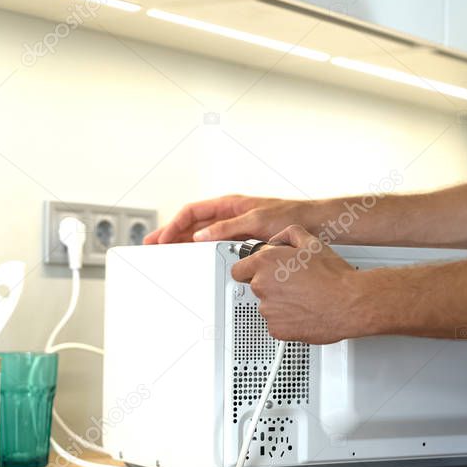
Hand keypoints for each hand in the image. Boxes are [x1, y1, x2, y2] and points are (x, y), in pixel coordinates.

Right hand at [144, 195, 314, 244]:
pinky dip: (200, 253)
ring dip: (182, 245)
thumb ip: (228, 228)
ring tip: (166, 255)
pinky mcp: (242, 241)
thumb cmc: (291, 216)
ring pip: (201, 236)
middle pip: (192, 225)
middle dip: (170, 235)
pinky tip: (194, 261)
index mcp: (229, 205)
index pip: (192, 212)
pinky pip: (215, 247)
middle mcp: (229, 216)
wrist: (315, 225)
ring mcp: (234, 229)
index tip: (161, 238)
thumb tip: (202, 236)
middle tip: (152, 247)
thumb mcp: (257, 221)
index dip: (174, 225)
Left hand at [231, 225, 362, 343]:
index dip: (249, 270)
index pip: (238, 270)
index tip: (258, 272)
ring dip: (279, 303)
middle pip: (255, 287)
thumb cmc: (333, 275)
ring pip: (267, 306)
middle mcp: (262, 286)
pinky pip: (276, 324)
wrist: (349, 302)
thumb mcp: (311, 242)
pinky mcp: (277, 329)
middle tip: (293, 284)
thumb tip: (278, 240)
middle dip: (270, 285)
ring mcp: (268, 310)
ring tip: (303, 298)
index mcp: (265, 263)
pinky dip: (286, 320)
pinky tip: (304, 311)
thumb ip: (288, 235)